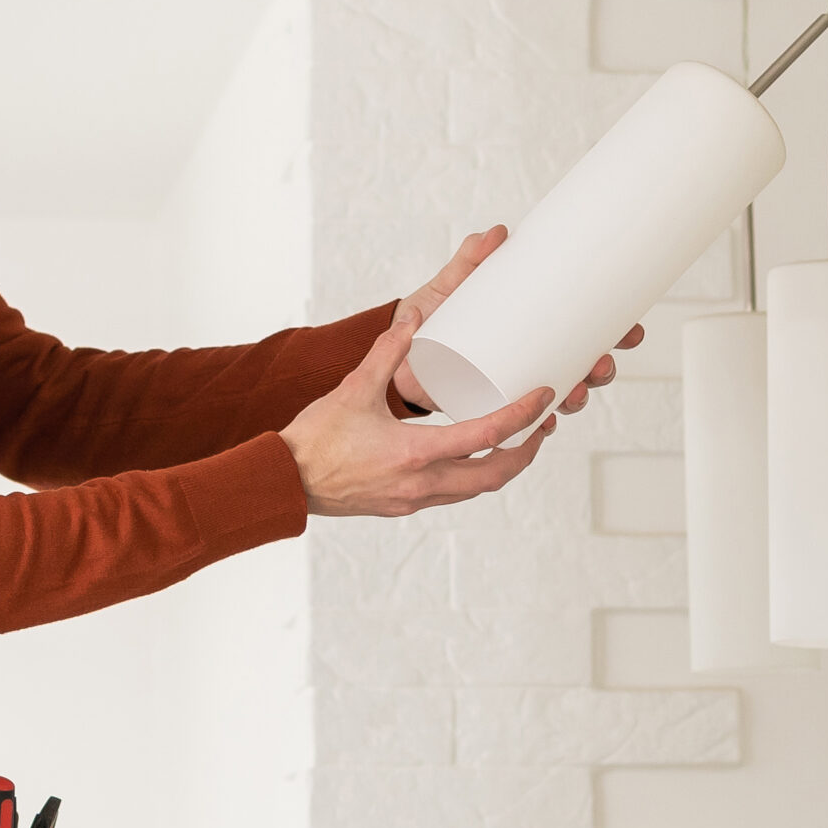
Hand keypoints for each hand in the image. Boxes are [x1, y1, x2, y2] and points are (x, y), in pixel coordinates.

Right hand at [282, 323, 555, 518]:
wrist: (284, 482)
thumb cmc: (315, 439)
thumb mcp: (353, 388)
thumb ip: (387, 353)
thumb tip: (413, 320)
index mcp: (414, 452)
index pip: (485, 435)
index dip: (522, 416)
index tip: (543, 398)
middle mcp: (420, 482)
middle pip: (494, 475)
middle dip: (525, 452)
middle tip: (542, 428)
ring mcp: (413, 499)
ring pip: (475, 489)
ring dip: (500, 468)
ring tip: (515, 442)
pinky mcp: (402, 506)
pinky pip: (451, 494)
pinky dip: (471, 476)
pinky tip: (469, 457)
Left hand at [393, 226, 643, 415]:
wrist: (392, 353)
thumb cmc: (428, 317)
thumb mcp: (450, 287)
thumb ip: (469, 260)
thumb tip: (496, 232)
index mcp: (532, 328)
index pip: (585, 333)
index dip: (616, 334)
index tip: (632, 330)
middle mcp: (530, 359)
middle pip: (582, 368)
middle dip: (601, 370)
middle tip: (602, 364)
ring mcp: (513, 387)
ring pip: (558, 397)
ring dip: (575, 399)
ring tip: (572, 395)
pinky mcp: (490, 408)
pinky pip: (523, 422)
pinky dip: (536, 425)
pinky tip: (543, 425)